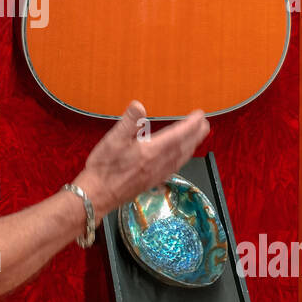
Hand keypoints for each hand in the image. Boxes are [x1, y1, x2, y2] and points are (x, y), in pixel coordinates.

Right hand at [74, 101, 208, 213]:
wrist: (97, 195)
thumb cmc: (103, 168)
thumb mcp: (112, 140)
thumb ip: (128, 123)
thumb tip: (139, 106)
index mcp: (151, 151)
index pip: (177, 135)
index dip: (191, 124)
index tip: (200, 115)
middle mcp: (158, 164)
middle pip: (184, 147)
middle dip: (196, 135)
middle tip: (205, 124)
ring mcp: (157, 174)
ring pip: (181, 158)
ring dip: (192, 146)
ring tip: (198, 138)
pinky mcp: (152, 181)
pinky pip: (174, 167)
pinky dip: (182, 159)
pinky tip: (180, 158)